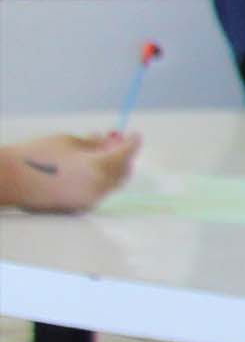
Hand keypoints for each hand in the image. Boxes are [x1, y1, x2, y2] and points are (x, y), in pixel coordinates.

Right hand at [0, 131, 130, 213]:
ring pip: (112, 182)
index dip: (132, 143)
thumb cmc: (38, 155)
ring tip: (97, 151)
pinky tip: (89, 166)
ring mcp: (91, 200)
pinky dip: (100, 178)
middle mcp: (100, 188)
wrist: (11, 179)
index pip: (126, 154)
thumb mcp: (69, 142)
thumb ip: (95, 144)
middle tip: (116, 142)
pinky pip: (99, 191)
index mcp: (100, 168)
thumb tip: (111, 142)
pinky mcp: (80, 207)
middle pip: (123, 171)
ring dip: (111, 167)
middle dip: (123, 156)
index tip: (134, 135)